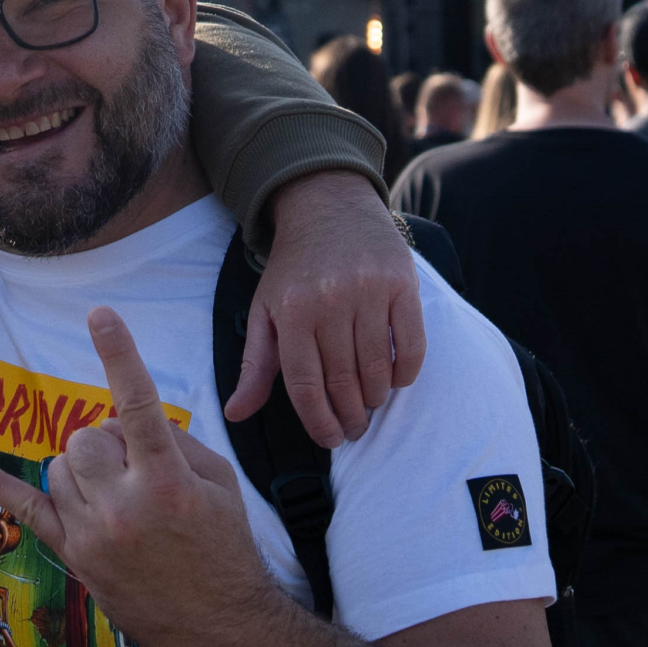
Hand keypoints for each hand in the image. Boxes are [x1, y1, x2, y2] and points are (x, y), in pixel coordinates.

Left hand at [0, 307, 269, 646]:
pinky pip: (24, 510)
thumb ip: (176, 441)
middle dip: (108, 442)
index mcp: (167, 480)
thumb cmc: (224, 548)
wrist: (220, 624)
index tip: (99, 315)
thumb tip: (134, 419)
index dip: (118, 355)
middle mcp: (123, 504)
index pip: (137, 404)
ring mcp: (92, 532)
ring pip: (59, 465)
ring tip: (120, 496)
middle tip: (138, 470)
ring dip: (84, 467)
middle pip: (86, 436)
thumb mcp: (221, 484)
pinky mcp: (73, 554)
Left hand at [228, 170, 426, 446]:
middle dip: (349, 416)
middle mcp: (330, 302)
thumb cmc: (294, 269)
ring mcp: (369, 291)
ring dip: (376, 398)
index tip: (329, 439)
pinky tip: (396, 381)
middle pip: (343, 381)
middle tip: (353, 430)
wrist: (328, 207)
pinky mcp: (402, 284)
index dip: (319, 421)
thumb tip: (235, 414)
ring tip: (371, 406)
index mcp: (291, 313)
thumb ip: (254, 365)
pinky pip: (412, 345)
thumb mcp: (264, 311)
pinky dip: (406, 372)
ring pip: (377, 368)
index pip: (305, 385)